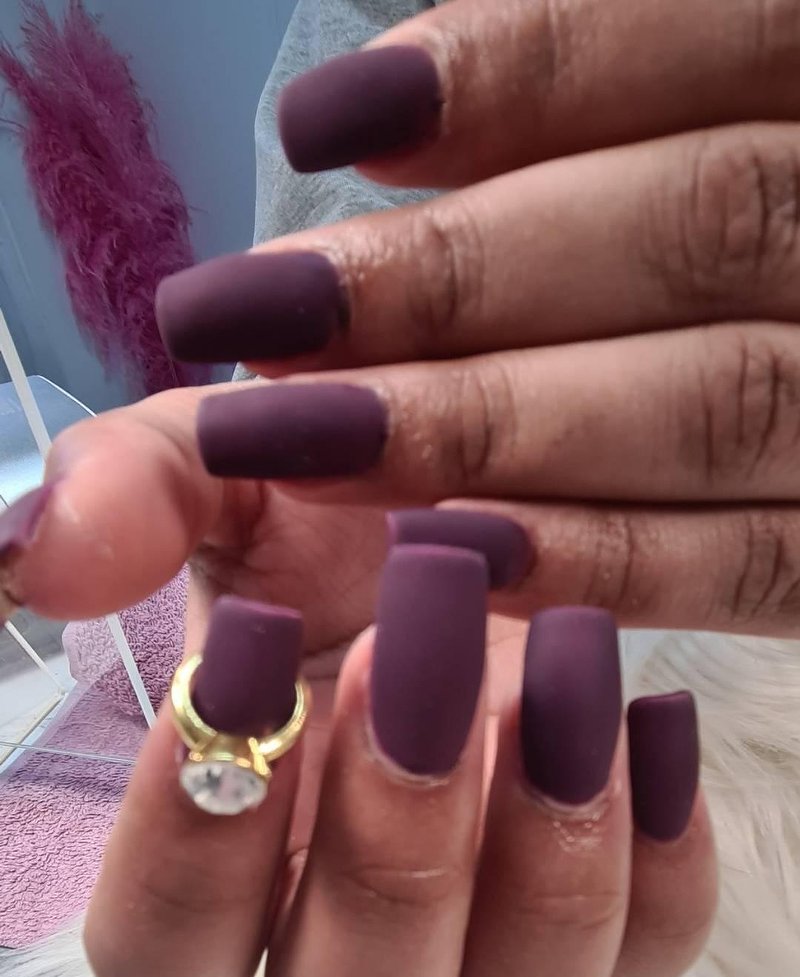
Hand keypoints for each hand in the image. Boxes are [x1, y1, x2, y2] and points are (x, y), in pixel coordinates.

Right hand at [0, 394, 714, 976]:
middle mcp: (352, 923)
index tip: (249, 649)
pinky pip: (645, 961)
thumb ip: (133, 499)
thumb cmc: (331, 501)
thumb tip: (29, 550)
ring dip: (539, 855)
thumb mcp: (228, 471)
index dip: (191, 843)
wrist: (468, 500)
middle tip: (410, 650)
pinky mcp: (609, 900)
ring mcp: (488, 929)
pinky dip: (659, 864)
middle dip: (386, 844)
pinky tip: (645, 713)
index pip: (166, 955)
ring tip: (562, 661)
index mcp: (235, 843)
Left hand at [155, 0, 799, 637]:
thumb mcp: (682, 134)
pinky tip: (444, 542)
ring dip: (487, 424)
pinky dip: (600, 555)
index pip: (720, 35)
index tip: (320, 126)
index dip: (523, 70)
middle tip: (250, 314)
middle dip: (456, 274)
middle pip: (698, 226)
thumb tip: (385, 110)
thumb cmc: (710, 239)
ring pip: (717, 401)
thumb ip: (590, 104)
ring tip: (294, 437)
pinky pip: (756, 565)